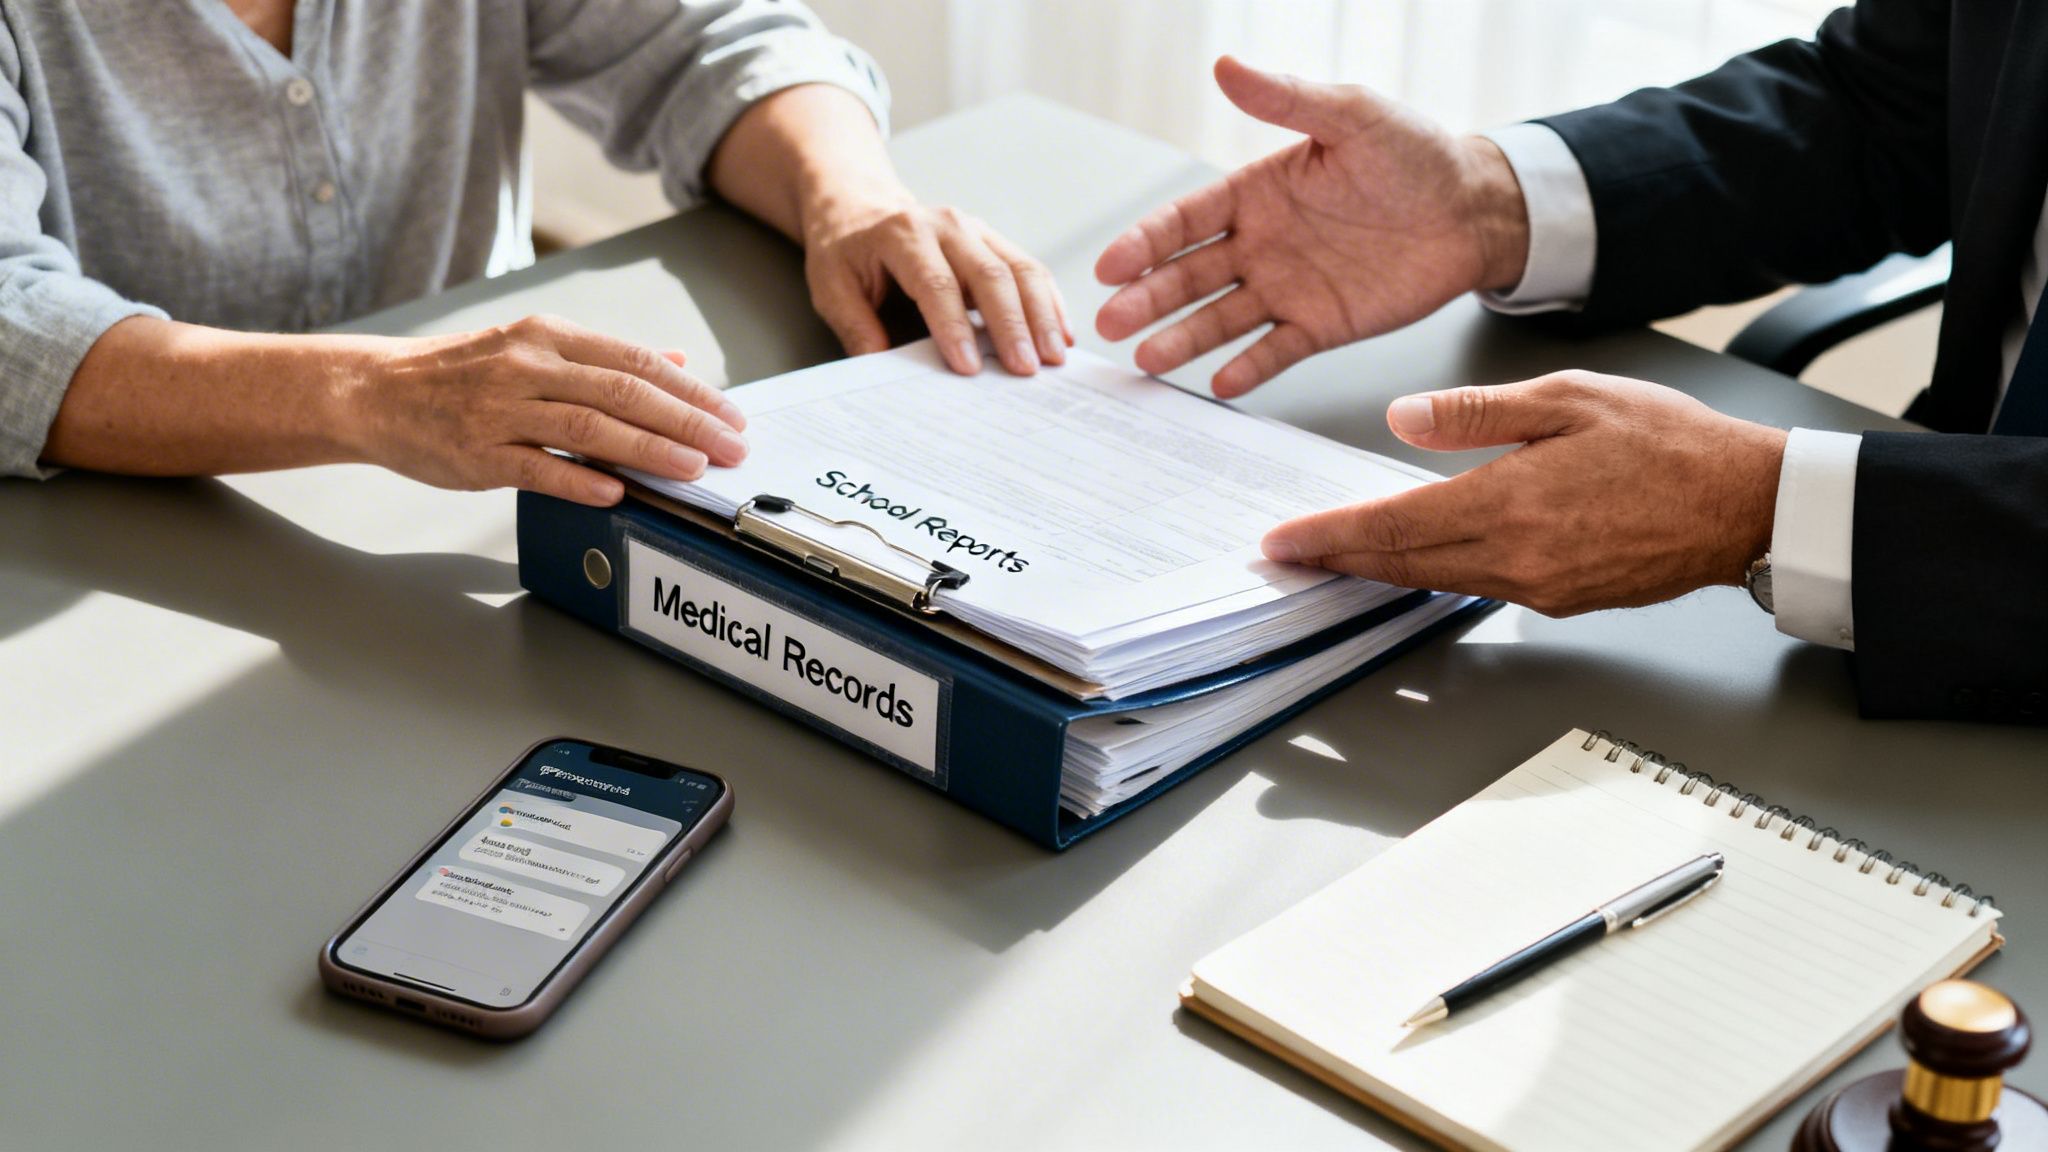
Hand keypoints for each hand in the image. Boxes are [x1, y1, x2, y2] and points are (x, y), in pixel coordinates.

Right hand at [341, 314, 748, 506]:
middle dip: (685, 422)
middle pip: (621, 392)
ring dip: (646, 449)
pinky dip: (578, 480)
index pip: (636, 362)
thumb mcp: (536, 348)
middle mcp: (528, 367)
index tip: (731, 417)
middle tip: (730, 448)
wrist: (378, 391)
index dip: (691, 391)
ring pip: (586, 428)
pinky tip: (616, 494)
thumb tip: (676, 358)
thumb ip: (606, 358)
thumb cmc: (463, 374)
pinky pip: (535, 468)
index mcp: (550, 337)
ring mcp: (500, 410)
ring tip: (692, 468)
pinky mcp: (476, 452)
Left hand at [803, 195, 1072, 376]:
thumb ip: (855, 326)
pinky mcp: (994, 242)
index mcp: (902, 234)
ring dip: (1041, 315)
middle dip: (1011, 325)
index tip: (969, 367)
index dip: (954, 327)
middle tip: (1025, 368)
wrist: (860, 208)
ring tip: (1053, 358)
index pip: (936, 283)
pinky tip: (1060, 334)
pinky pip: (1030, 269)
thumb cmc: (846, 252)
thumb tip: (881, 369)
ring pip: (1020, 268)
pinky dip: (1049, 303)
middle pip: (989, 274)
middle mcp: (946, 225)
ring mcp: (976, 230)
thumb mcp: (831, 287)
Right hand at [1095, 56, 1529, 397]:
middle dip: (1147, 298)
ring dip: (1182, 338)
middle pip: (1189, 276)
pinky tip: (1220, 381)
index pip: (1185, 221)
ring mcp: (1286, 289)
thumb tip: (1227, 65)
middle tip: (1111, 320)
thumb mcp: (1351, 115)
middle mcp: (1261, 245)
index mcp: (1256, 194)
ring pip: (1221, 318)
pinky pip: (1276, 351)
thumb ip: (1286, 98)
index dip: (1144, 242)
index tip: (1111, 264)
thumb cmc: (1415, 155)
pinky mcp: (1320, 326)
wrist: (1474, 209)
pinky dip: (1249, 367)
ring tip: (1148, 359)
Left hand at [1260, 373, 1788, 614]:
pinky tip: (1419, 556)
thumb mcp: (1569, 398)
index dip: (1330, 537)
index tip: (1283, 543)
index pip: (1393, 527)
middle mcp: (1519, 559)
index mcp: (1512, 504)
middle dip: (1338, 561)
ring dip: (1383, 570)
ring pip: (1437, 582)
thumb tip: (1403, 420)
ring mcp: (1540, 588)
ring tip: (1337, 555)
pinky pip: (1480, 587)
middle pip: (1402, 566)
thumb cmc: (1671, 444)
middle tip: (1288, 557)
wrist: (1745, 505)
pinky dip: (1437, 573)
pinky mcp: (1561, 601)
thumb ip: (1477, 413)